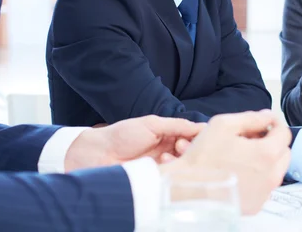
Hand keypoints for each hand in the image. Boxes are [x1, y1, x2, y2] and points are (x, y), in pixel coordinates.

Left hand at [64, 115, 203, 171]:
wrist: (100, 154)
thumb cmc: (123, 135)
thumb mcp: (152, 124)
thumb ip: (177, 125)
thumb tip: (201, 126)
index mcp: (167, 134)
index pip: (191, 136)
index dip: (197, 136)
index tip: (198, 136)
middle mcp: (167, 149)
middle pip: (190, 151)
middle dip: (189, 148)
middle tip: (180, 146)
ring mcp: (162, 164)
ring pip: (183, 164)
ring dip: (180, 159)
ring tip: (167, 156)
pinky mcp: (156, 177)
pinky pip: (173, 175)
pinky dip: (171, 169)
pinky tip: (162, 164)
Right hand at [161, 110, 291, 214]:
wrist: (187, 189)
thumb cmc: (202, 158)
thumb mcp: (224, 125)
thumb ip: (251, 117)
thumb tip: (268, 116)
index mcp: (266, 154)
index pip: (284, 133)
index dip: (275, 124)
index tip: (265, 122)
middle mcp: (271, 176)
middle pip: (283, 153)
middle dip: (272, 142)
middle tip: (251, 139)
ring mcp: (264, 193)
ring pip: (276, 170)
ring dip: (266, 160)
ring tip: (242, 156)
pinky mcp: (256, 205)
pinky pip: (265, 187)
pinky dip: (258, 178)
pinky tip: (239, 172)